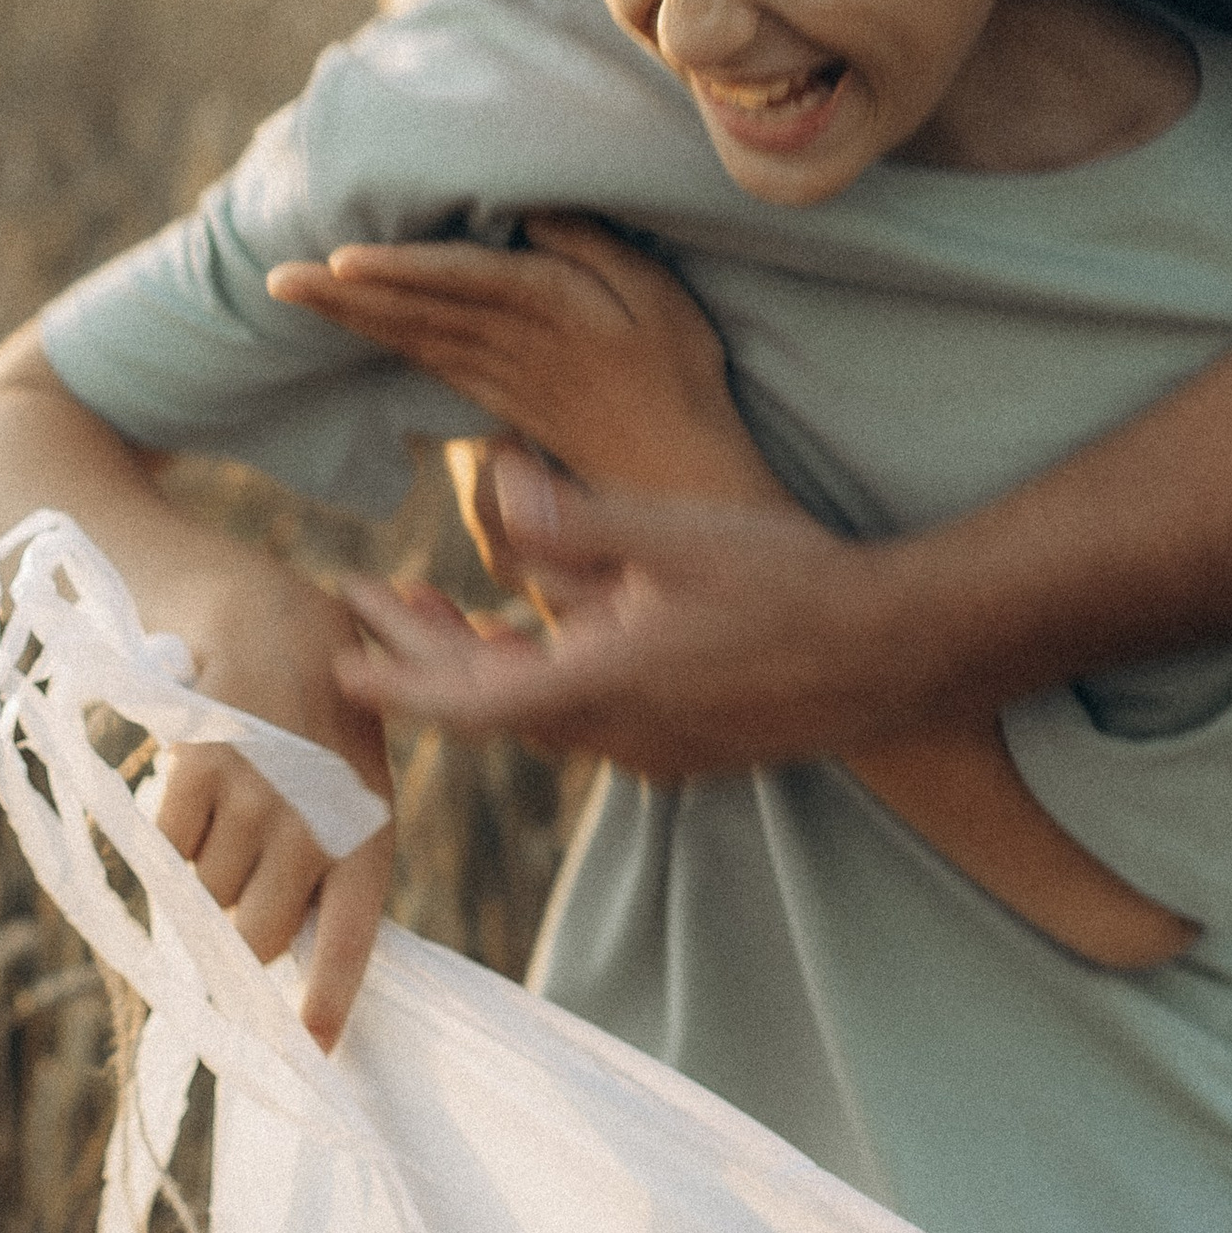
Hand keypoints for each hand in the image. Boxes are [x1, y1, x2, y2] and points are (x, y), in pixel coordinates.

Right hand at [154, 582, 394, 1049]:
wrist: (270, 614)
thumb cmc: (319, 710)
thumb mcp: (351, 782)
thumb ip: (327, 860)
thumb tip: (281, 952)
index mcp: (369, 828)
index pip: (351, 936)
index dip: (329, 996)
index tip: (313, 1048)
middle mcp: (317, 821)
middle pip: (253, 936)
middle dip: (236, 932)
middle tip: (233, 897)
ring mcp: (258, 798)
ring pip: (204, 894)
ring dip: (202, 871)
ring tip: (226, 812)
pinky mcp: (201, 770)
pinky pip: (166, 848)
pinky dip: (168, 835)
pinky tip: (191, 789)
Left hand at [267, 220, 776, 528]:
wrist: (675, 470)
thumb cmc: (677, 372)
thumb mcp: (659, 297)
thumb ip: (595, 250)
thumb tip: (531, 214)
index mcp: (550, 309)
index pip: (460, 282)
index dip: (400, 270)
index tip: (339, 261)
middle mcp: (511, 343)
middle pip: (413, 311)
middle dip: (343, 296)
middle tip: (275, 279)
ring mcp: (499, 376)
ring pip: (410, 338)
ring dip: (348, 317)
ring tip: (295, 295)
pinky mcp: (498, 399)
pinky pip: (428, 363)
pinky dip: (384, 343)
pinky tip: (354, 326)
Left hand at [334, 515, 1195, 966]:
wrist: (895, 651)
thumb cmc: (790, 581)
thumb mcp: (676, 532)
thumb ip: (575, 520)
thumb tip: (490, 484)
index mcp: (599, 686)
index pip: (462, 700)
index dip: (394, 677)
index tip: (336, 652)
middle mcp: (616, 734)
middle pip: (488, 708)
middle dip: (421, 657)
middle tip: (369, 601)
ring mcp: (655, 747)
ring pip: (537, 714)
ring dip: (480, 667)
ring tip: (440, 610)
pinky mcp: (689, 744)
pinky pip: (587, 718)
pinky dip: (540, 678)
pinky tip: (540, 633)